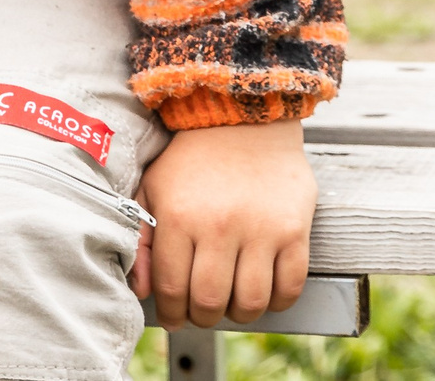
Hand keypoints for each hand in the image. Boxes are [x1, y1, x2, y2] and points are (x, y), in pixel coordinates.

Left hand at [133, 120, 316, 328]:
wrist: (243, 118)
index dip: (169, 311)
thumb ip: (141, 239)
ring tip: (230, 304)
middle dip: (201, 317)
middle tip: (199, 313)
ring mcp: (260, 230)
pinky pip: (290, 286)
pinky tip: (264, 293)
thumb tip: (140, 290)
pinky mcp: (294, 231)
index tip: (171, 316)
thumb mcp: (152, 188)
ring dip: (238, 314)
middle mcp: (218, 226)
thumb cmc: (191, 159)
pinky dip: (277, 302)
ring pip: (250, 301)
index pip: (171, 286)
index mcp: (178, 216)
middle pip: (209, 300)